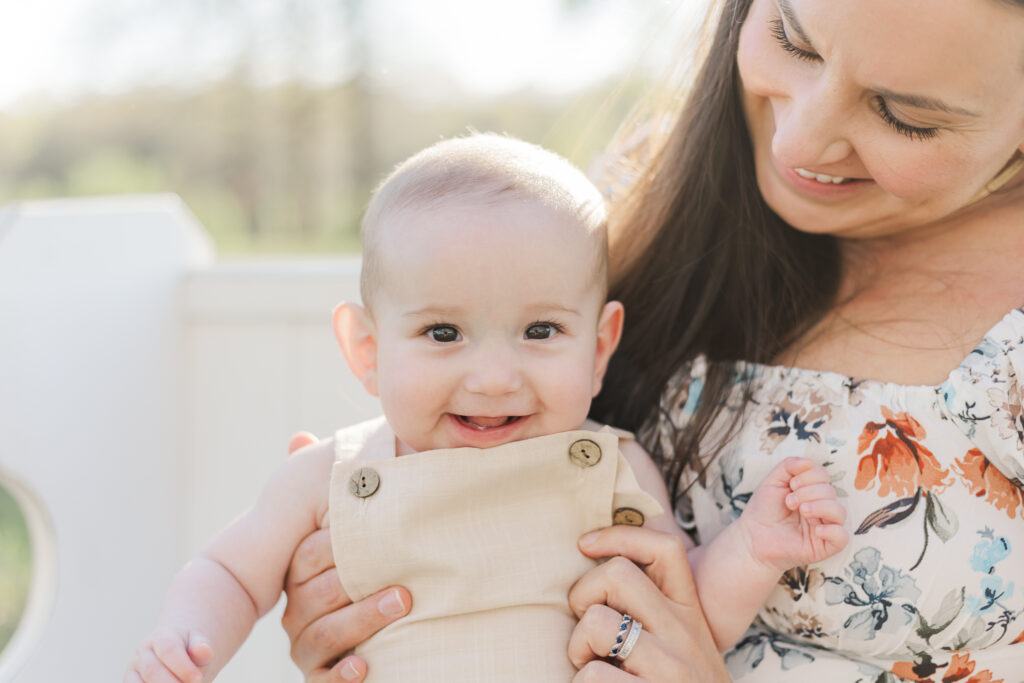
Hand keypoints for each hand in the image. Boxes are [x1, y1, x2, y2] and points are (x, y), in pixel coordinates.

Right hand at [125, 628, 211, 682]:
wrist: (175, 654)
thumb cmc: (190, 652)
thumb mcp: (199, 646)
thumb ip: (201, 648)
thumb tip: (206, 651)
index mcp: (162, 636)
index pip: (169, 649)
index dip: (183, 667)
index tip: (198, 679)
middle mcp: (144, 650)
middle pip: (152, 670)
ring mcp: (134, 666)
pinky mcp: (129, 679)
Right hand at [281, 431, 412, 681]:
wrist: (386, 644)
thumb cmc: (370, 576)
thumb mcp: (356, 532)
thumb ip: (333, 488)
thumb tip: (299, 438)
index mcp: (303, 574)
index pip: (306, 557)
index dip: (333, 545)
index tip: (369, 531)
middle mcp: (298, 611)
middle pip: (314, 596)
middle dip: (356, 584)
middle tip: (402, 576)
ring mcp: (307, 647)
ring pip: (321, 635)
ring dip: (362, 620)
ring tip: (402, 604)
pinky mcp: (322, 680)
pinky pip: (324, 681)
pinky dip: (343, 674)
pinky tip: (367, 664)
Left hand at [567, 526, 729, 681]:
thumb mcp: (681, 647)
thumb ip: (653, 613)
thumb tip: (598, 571)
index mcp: (689, 613)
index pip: (664, 548)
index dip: (618, 535)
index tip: (584, 546)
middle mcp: (684, 633)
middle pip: (617, 574)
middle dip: (583, 595)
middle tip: (586, 631)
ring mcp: (669, 666)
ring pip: (596, 622)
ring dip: (576, 648)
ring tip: (589, 668)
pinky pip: (592, 675)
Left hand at [739, 457, 848, 571]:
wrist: (753, 537)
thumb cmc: (763, 509)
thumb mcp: (772, 481)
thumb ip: (788, 466)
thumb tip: (808, 462)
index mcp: (811, 491)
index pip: (823, 475)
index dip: (809, 476)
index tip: (791, 485)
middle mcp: (821, 507)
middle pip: (830, 491)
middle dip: (808, 492)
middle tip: (789, 502)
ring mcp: (824, 526)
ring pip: (840, 512)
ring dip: (820, 507)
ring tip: (801, 511)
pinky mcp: (825, 546)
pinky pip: (842, 537)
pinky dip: (833, 530)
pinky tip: (817, 530)